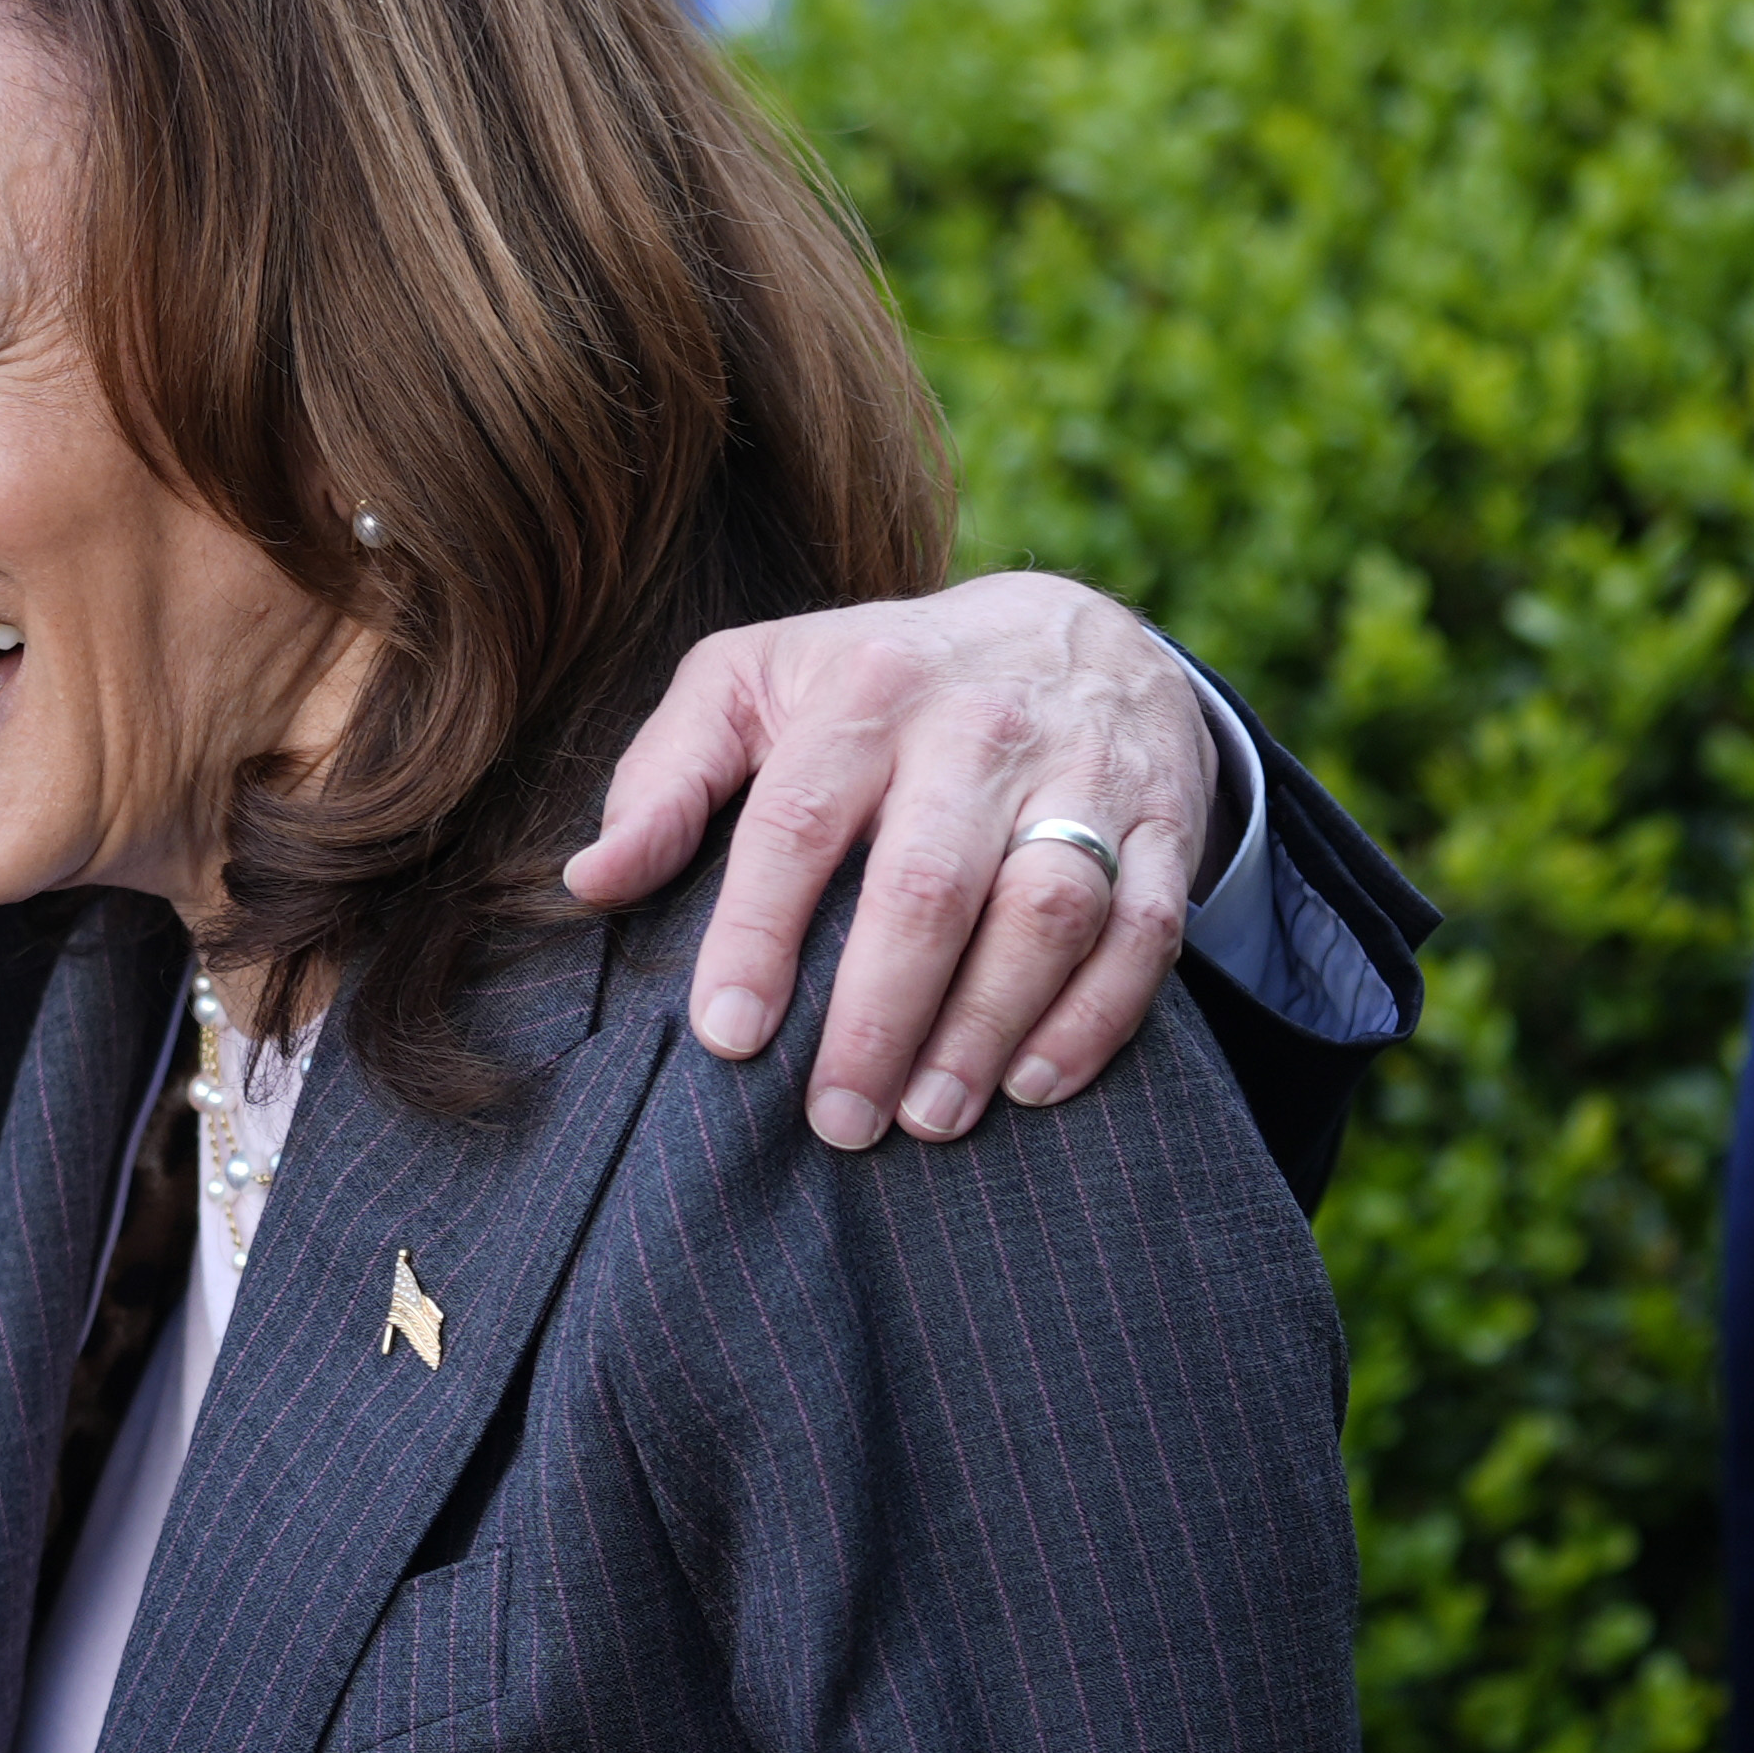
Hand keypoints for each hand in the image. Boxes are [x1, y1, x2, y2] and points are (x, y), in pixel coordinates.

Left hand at [563, 573, 1215, 1149]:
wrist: (1071, 632)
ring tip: (927, 1120)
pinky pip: (1145, 930)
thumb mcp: (753, 681)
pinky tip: (1032, 1086)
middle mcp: (978, 728)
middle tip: (836, 1120)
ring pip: (1045, 911)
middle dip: (878, 1014)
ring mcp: (1081, 774)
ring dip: (987, 1027)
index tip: (727, 1036)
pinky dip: (1096, 1018)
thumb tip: (591, 879)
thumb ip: (667, 775)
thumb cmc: (876, 680)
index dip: (757, 932)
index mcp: (864, 692)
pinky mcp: (1162, 824)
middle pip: (929, 884)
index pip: (798, 820)